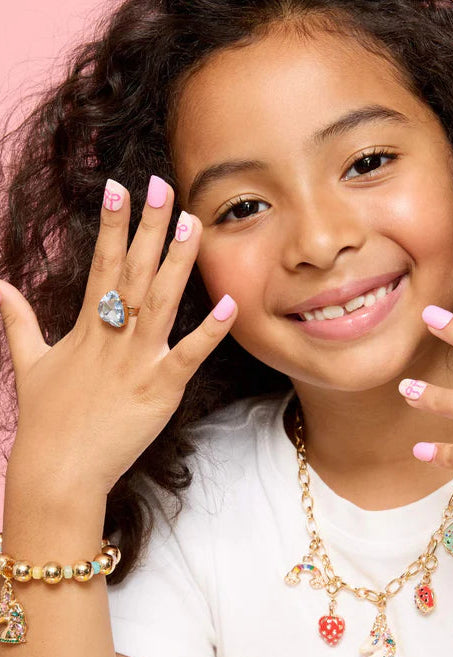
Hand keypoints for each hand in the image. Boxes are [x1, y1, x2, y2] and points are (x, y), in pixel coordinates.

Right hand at [0, 176, 236, 496]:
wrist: (57, 471)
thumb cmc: (45, 420)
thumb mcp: (29, 363)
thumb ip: (18, 321)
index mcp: (87, 327)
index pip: (101, 264)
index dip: (111, 225)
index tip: (118, 188)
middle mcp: (113, 337)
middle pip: (133, 271)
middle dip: (148, 227)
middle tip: (162, 185)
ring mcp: (137, 362)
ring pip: (160, 302)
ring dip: (177, 261)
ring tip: (192, 222)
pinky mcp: (159, 390)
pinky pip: (188, 356)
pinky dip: (209, 332)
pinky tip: (227, 303)